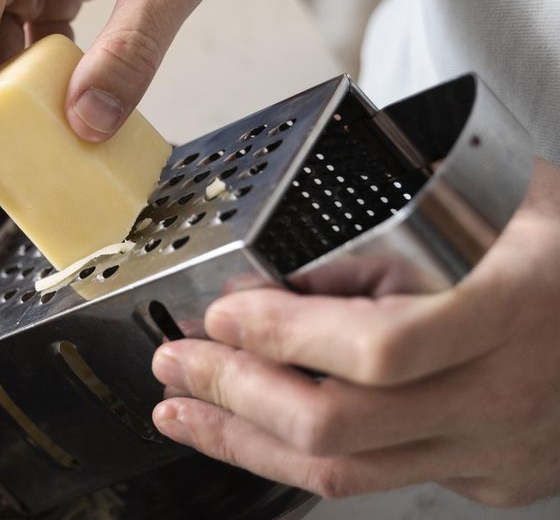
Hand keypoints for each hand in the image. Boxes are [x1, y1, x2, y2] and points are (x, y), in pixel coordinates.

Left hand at [151, 158, 559, 506]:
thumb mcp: (493, 203)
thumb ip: (386, 242)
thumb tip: (277, 281)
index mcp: (507, 308)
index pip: (376, 348)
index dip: (283, 335)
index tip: (223, 311)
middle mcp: (499, 393)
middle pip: (337, 425)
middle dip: (231, 393)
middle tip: (176, 362)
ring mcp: (495, 449)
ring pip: (344, 471)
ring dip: (242, 440)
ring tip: (182, 411)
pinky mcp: (487, 479)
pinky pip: (376, 479)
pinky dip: (298, 453)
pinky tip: (253, 432)